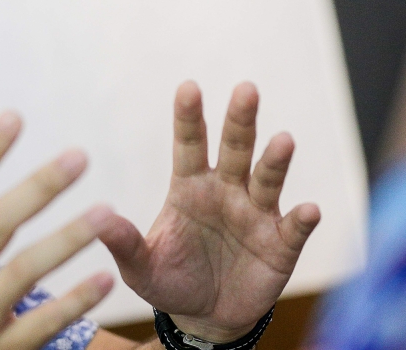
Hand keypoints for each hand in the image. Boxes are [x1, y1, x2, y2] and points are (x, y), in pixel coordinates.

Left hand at [98, 81, 320, 341]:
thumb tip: (96, 218)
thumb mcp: (140, 267)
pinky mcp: (280, 245)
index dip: (189, 117)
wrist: (205, 318)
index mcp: (189, 188)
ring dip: (275, 161)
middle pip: (234, 149)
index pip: (188, 145)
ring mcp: (255, 215)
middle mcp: (225, 192)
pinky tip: (309, 210)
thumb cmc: (169, 282)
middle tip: (245, 89)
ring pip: (267, 179)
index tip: (188, 87)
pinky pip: (293, 228)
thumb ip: (124, 243)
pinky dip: (302, 219)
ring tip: (283, 140)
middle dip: (240, 121)